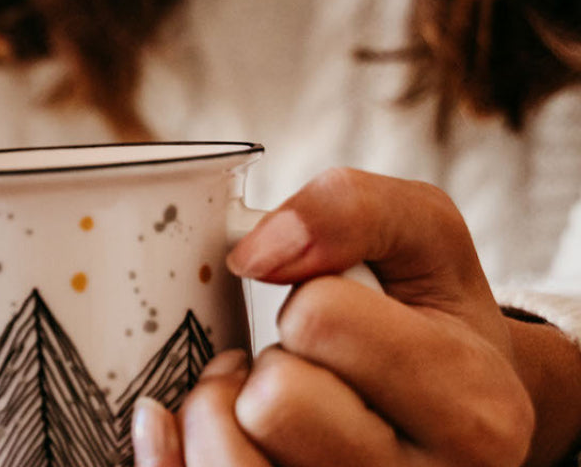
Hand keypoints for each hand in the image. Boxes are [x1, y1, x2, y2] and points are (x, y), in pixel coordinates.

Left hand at [131, 168, 580, 466]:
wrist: (460, 408)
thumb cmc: (431, 310)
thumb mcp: (422, 231)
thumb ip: (351, 210)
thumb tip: (254, 252)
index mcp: (474, 409)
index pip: (320, 319)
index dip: (307, 297)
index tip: (334, 312)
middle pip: (273, 404)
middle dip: (266, 363)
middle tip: (293, 363)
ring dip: (221, 415)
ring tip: (258, 403)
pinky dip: (177, 454)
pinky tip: (195, 430)